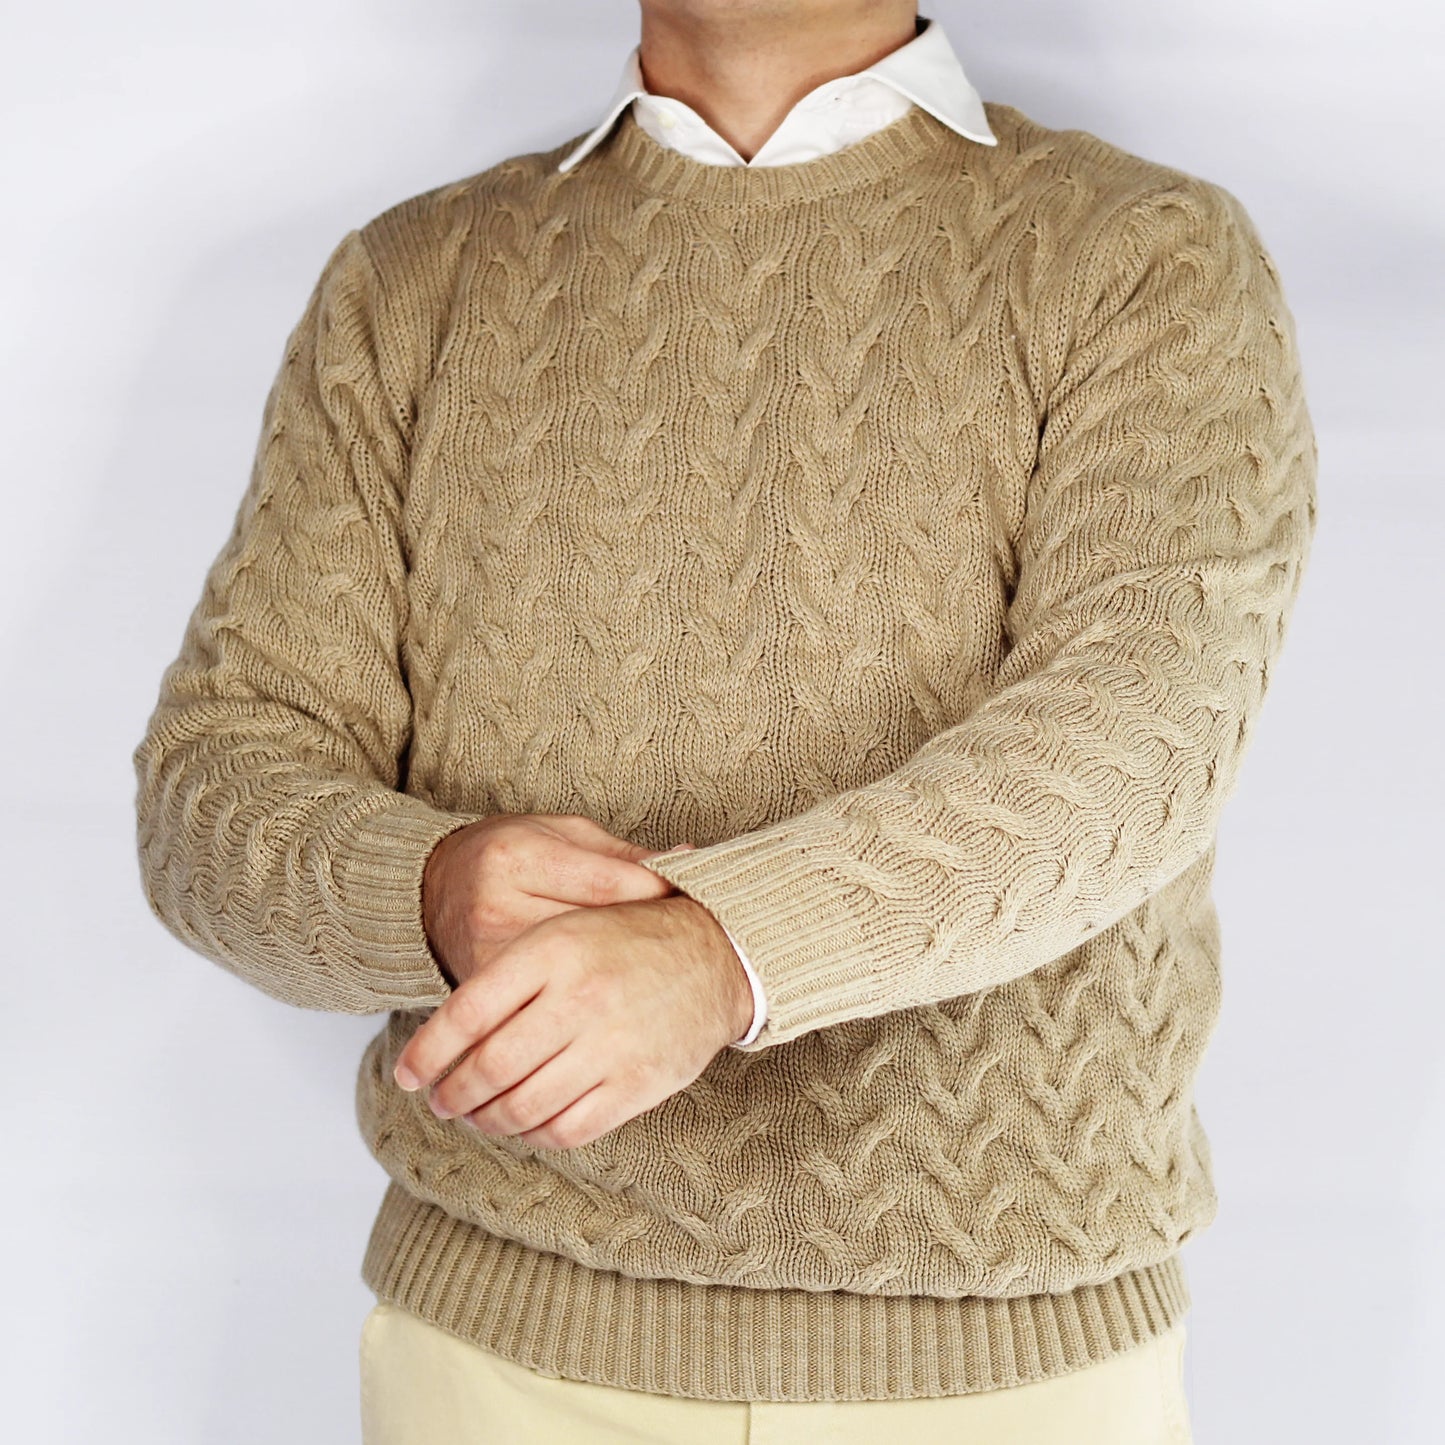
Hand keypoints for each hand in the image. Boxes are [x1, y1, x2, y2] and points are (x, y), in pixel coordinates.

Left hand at [393, 892, 755, 1149]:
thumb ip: (507, 972)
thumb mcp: (565, 929)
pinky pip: (566, 1129)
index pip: (465, 1012)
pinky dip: (534, 1136)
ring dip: (486, 1120)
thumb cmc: (629, 939)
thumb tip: (442, 1033)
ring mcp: (609, 1045)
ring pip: (521, 1106)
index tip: (408, 1074)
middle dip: (452, 1094)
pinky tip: (525, 1125)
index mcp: (553, 949)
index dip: (426, 1052)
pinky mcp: (636, 1084)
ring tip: (477, 1116)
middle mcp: (579, 998)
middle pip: (487, 1068)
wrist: (718, 955)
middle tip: (441, 1099)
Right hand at [422, 812, 685, 987]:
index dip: (655, 893)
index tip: (687, 901)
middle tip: (685, 949)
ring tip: (656, 979)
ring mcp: (486, 956)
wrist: (430, 891)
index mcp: (518, 857)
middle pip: (591, 935)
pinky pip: (539, 1006)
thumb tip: (689, 855)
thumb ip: (620, 852)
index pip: (605, 882)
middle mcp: (497, 907)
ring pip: (569, 979)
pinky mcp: (480, 992)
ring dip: (617, 980)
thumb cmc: (507, 854)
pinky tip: (610, 1006)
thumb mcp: (559, 834)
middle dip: (642, 942)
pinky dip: (578, 1006)